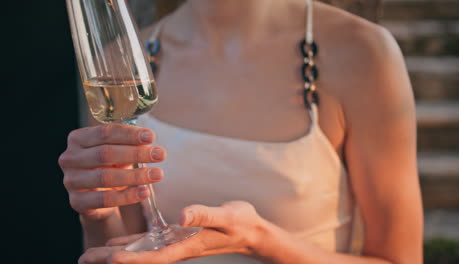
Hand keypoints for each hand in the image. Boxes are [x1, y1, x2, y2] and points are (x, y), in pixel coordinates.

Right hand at [59, 124, 165, 220]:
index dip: (129, 134)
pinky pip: (104, 199)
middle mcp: (70, 158)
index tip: (151, 137)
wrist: (96, 197)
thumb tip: (149, 141)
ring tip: (158, 174)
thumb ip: (128, 144)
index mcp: (78, 138)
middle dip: (136, 153)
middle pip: (106, 153)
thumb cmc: (108, 166)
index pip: (105, 132)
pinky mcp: (77, 202)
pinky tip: (144, 192)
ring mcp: (71, 181)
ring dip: (136, 175)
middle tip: (160, 155)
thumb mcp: (117, 151)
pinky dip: (127, 196)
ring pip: (106, 177)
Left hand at [78, 201, 266, 263]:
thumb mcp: (225, 215)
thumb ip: (204, 214)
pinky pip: (149, 242)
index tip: (106, 258)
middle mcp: (176, 248)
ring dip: (116, 254)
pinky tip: (117, 243)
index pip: (153, 255)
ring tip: (91, 254)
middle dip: (112, 259)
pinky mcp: (176, 236)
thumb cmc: (240, 223)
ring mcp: (175, 243)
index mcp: (186, 245)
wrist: (249, 230)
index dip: (129, 258)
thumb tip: (181, 216)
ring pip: (140, 252)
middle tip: (84, 258)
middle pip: (139, 257)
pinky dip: (131, 244)